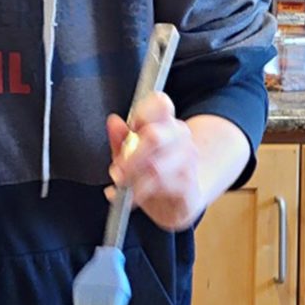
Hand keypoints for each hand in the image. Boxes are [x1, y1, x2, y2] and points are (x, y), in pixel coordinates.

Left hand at [105, 92, 203, 231]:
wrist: (182, 202)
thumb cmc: (155, 173)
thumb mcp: (132, 153)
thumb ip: (120, 138)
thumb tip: (113, 121)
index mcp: (167, 122)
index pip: (161, 103)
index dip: (142, 113)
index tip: (131, 128)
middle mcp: (181, 137)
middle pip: (154, 136)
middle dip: (130, 156)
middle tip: (116, 170)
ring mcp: (188, 161)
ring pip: (156, 166)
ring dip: (133, 178)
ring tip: (121, 185)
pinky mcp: (190, 187)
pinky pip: (162, 188)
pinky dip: (141, 194)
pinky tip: (131, 198)